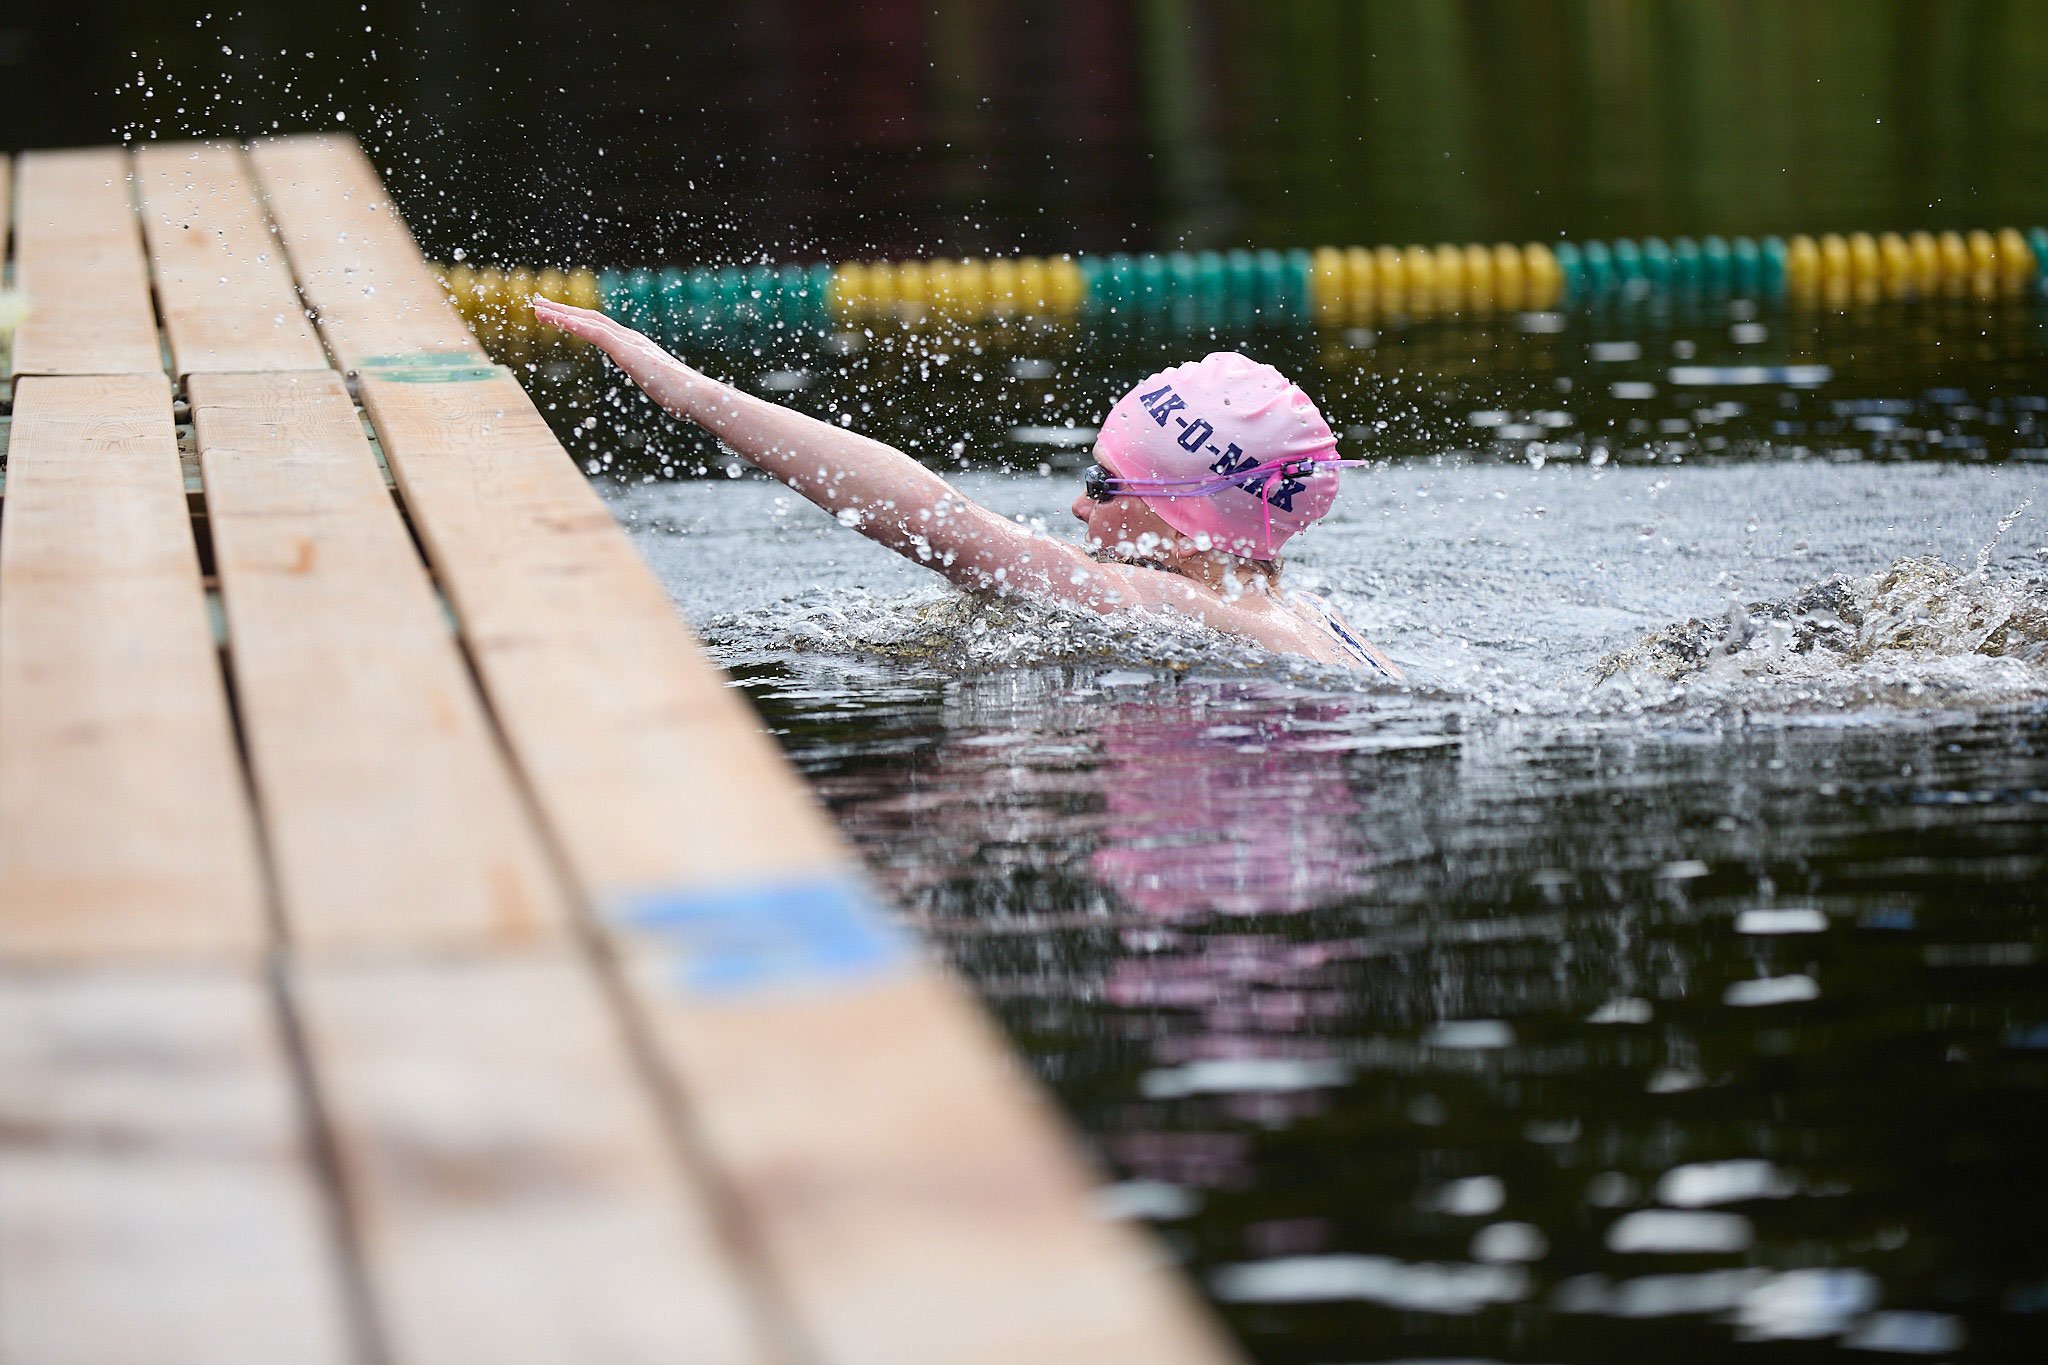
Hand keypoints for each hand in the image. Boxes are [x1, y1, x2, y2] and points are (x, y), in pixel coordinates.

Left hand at [531, 295, 694, 408]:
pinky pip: (594, 332)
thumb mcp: (665, 390)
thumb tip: (672, 397)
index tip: (558, 316)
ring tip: (537, 308)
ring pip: (588, 320)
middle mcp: (632, 338)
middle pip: (591, 317)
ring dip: (561, 313)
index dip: (578, 319)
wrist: (699, 397)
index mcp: (637, 347)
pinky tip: (556, 319)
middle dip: (563, 310)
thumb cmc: (686, 398)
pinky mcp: (627, 350)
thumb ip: (661, 386)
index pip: (602, 328)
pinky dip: (572, 323)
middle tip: (538, 304)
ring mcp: (629, 342)